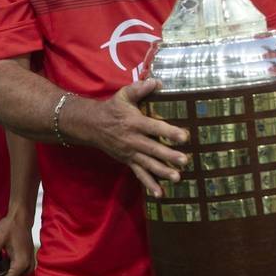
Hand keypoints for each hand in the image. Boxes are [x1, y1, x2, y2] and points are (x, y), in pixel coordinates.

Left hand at [0, 210, 34, 275]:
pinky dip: (9, 271)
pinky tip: (0, 267)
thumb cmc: (13, 225)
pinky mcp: (27, 261)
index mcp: (21, 262)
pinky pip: (18, 272)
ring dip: (5, 275)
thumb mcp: (0, 237)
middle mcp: (27, 265)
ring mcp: (28, 264)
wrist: (21, 217)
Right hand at [92, 79, 188, 196]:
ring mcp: (130, 152)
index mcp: (134, 122)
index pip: (153, 128)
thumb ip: (140, 88)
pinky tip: (160, 194)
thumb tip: (157, 81)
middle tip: (184, 160)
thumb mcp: (123, 95)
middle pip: (153, 148)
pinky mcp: (128, 161)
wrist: (92, 125)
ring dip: (162, 172)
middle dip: (168, 155)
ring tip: (177, 177)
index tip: (184, 136)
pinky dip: (149, 185)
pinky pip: (139, 174)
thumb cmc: (112, 109)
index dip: (168, 132)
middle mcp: (132, 139)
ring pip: (148, 164)